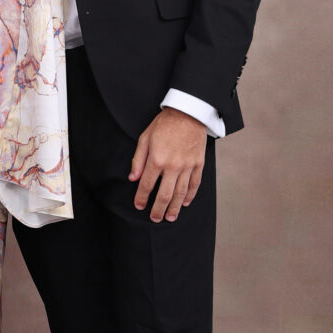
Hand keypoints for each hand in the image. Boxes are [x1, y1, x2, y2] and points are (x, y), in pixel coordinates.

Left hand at [129, 107, 207, 222]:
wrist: (188, 113)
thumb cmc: (164, 125)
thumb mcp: (144, 139)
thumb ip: (138, 160)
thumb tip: (133, 178)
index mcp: (156, 160)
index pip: (146, 185)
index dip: (141, 198)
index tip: (139, 206)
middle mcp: (172, 166)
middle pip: (164, 194)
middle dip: (158, 209)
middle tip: (155, 219)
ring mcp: (188, 166)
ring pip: (181, 193)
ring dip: (174, 208)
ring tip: (170, 218)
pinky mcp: (199, 164)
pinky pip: (195, 184)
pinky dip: (190, 196)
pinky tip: (185, 204)